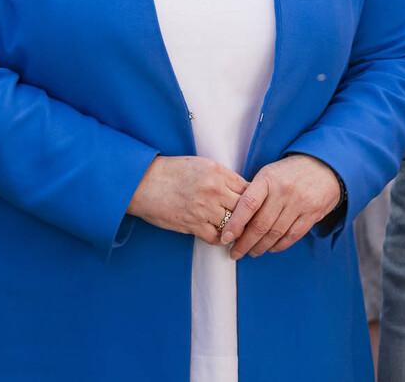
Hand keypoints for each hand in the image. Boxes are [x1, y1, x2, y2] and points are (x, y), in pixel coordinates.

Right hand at [127, 155, 247, 244]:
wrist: (145, 182)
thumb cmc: (174, 171)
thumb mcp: (204, 165)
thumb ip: (224, 177)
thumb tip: (241, 189)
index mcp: (219, 173)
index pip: (249, 188)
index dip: (256, 198)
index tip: (259, 204)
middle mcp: (215, 191)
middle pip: (245, 208)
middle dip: (251, 215)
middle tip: (256, 222)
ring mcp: (204, 209)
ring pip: (233, 225)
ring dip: (237, 229)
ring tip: (241, 231)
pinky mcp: (192, 225)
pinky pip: (215, 237)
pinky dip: (221, 238)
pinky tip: (223, 236)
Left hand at [223, 154, 340, 258]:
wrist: (326, 164)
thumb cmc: (291, 172)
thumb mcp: (271, 174)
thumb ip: (254, 193)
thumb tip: (234, 222)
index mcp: (269, 178)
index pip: (248, 204)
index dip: (235, 224)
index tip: (225, 238)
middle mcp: (285, 190)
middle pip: (260, 224)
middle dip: (244, 244)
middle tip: (235, 253)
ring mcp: (300, 202)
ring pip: (275, 233)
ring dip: (260, 247)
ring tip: (252, 252)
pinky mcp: (313, 213)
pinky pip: (292, 236)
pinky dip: (278, 246)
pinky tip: (271, 248)